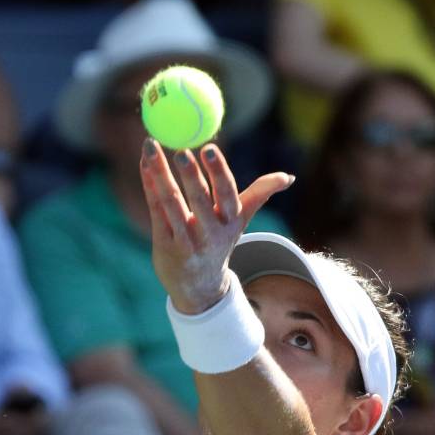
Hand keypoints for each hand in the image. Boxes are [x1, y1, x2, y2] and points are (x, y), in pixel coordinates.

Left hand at [139, 138, 292, 313]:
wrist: (200, 287)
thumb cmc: (219, 241)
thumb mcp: (241, 221)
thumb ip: (260, 195)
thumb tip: (289, 177)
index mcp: (230, 222)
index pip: (227, 194)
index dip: (218, 171)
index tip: (208, 148)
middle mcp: (210, 234)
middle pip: (199, 200)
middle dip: (190, 175)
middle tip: (181, 150)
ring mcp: (186, 242)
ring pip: (171, 204)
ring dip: (160, 174)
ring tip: (151, 147)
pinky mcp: (165, 246)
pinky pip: (156, 211)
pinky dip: (149, 186)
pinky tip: (145, 164)